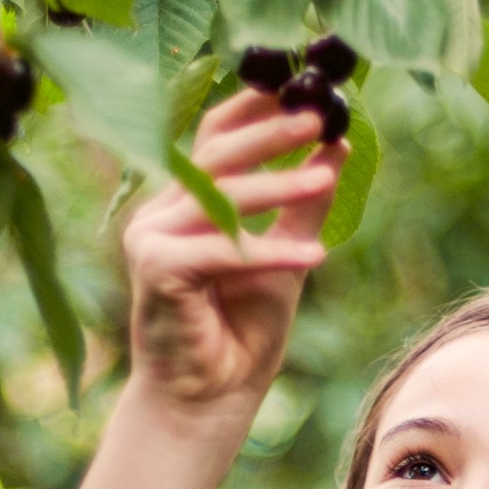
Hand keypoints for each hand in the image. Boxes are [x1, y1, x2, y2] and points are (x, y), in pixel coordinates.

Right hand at [118, 87, 343, 420]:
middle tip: (319, 115)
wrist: (208, 403)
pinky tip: (315, 258)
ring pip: (220, 198)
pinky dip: (270, 253)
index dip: (255, 108)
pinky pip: (222, 251)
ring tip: (326, 175)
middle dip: (270, 133)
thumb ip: (304, 206)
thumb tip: (338, 148)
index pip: (215, 137)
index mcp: (185, 202)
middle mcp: (161, 212)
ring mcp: (151, 238)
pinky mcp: (156, 270)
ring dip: (278, 186)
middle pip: (215, 154)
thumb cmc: (241, 333)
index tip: (302, 85)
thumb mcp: (285, 257)